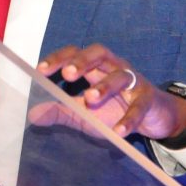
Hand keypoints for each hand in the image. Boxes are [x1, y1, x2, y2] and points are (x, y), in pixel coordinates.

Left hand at [33, 44, 185, 139]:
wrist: (153, 118)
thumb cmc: (114, 110)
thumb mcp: (84, 112)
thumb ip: (60, 111)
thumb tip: (33, 115)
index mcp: (95, 67)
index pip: (75, 53)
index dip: (59, 58)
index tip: (40, 70)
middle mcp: (114, 67)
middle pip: (99, 53)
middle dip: (82, 61)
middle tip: (68, 74)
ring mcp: (133, 82)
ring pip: (120, 76)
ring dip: (104, 86)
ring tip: (89, 99)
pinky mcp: (148, 99)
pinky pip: (139, 106)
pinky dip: (129, 118)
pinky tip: (119, 132)